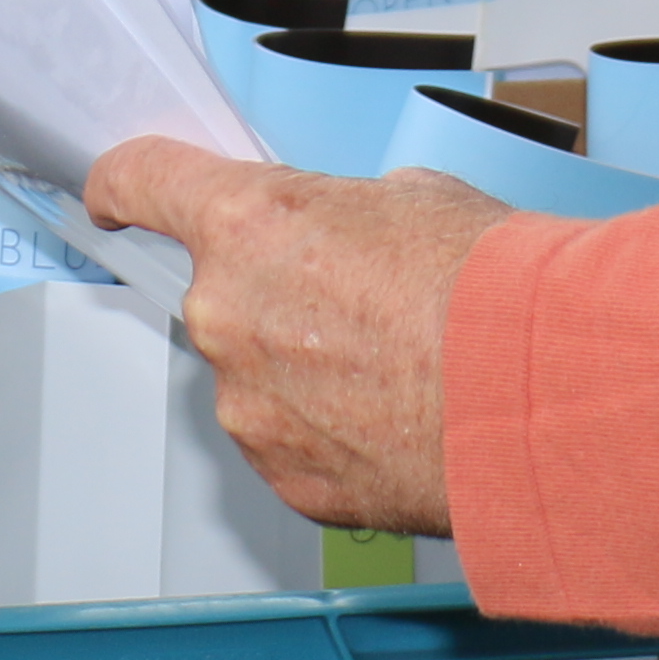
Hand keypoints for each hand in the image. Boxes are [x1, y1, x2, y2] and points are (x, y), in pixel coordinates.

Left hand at [86, 139, 500, 534]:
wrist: (542, 394)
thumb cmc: (490, 291)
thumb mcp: (416, 199)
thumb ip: (344, 217)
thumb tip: (346, 238)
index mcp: (249, 224)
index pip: (144, 182)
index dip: (127, 183)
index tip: (116, 195)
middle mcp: (228, 314)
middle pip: (221, 293)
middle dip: (278, 295)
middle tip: (363, 303)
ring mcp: (249, 405)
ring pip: (257, 375)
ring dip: (307, 370)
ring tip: (400, 369)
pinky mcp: (285, 477)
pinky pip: (290, 441)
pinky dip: (332, 432)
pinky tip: (398, 419)